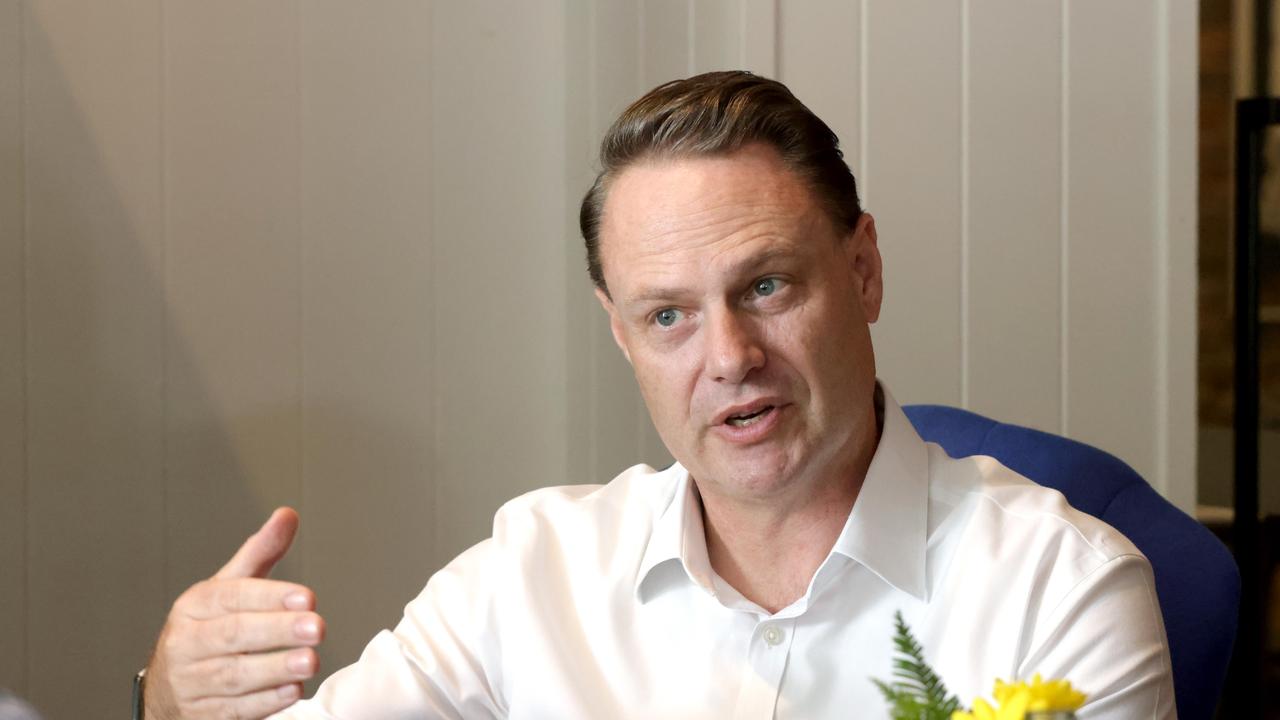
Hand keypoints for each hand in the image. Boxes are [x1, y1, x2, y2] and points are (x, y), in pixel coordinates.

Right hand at [145, 507, 324, 719]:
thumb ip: (260, 554)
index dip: (270, 597)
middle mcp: (187, 643)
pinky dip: (264, 702)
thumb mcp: (227, 589)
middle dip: (278, 631)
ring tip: (310, 661)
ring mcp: (191, 682)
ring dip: (275, 669)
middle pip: (233, 635)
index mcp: (194, 606)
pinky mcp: (202, 715)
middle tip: (317, 628)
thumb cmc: (207, 630)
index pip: (232, 597)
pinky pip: (233, 710)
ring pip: (233, 675)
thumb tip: (288, 515)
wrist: (168, 690)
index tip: (307, 597)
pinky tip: (291, 691)